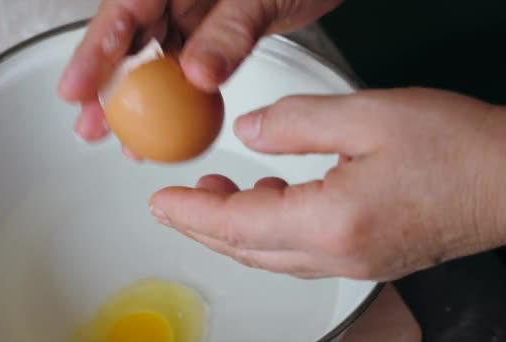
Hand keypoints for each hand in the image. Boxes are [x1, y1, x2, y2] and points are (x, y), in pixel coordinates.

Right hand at [58, 0, 340, 143]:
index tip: (76, 88)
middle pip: (128, 40)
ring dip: (136, 102)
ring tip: (123, 141)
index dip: (94, 51)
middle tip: (89, 127)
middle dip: (105, 87)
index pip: (125, 8)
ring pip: (152, 60)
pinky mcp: (210, 33)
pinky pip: (183, 68)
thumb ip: (228, 32)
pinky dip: (173, 99)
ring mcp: (192, 12)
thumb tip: (196, 75)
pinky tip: (165, 127)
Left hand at [149, 88, 505, 280]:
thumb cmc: (457, 148)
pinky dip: (266, 228)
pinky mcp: (366, 256)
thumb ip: (296, 123)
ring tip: (212, 192)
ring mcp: (353, 262)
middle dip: (201, 225)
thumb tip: (250, 134)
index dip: (192, 211)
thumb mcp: (367, 115)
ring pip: (269, 254)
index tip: (160, 202)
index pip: (237, 223)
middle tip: (172, 205)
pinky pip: (298, 250)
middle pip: (246, 247)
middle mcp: (338, 254)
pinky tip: (266, 197)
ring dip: (232, 227)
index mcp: (332, 222)